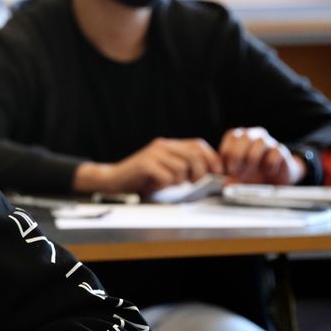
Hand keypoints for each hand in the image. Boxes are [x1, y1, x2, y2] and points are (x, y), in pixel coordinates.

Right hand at [76, 137, 222, 195]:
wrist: (113, 180)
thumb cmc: (141, 178)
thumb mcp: (166, 169)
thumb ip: (183, 166)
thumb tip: (210, 173)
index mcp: (169, 145)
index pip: (198, 145)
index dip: (211, 159)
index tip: (216, 173)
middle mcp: (162, 146)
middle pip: (194, 155)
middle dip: (200, 172)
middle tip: (194, 183)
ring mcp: (153, 154)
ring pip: (181, 167)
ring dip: (179, 181)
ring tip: (168, 184)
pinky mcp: (145, 164)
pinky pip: (167, 176)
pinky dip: (165, 184)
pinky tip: (156, 185)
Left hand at [219, 127, 303, 184]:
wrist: (275, 179)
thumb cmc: (252, 174)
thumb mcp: (237, 176)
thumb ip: (229, 177)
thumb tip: (225, 184)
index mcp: (240, 138)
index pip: (232, 135)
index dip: (226, 151)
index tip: (224, 168)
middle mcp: (255, 136)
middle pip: (245, 136)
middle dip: (237, 155)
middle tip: (234, 171)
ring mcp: (270, 142)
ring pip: (261, 142)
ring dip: (253, 159)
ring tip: (250, 173)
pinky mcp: (282, 152)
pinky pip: (276, 153)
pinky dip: (270, 164)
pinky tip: (269, 172)